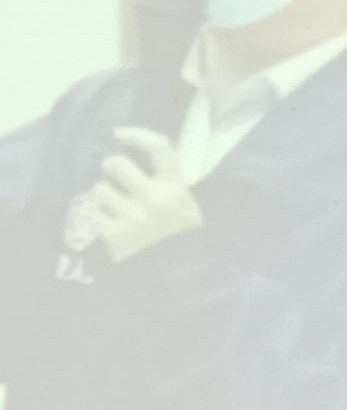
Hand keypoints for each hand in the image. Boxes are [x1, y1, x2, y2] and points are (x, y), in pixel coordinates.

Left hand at [87, 129, 200, 261]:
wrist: (182, 276)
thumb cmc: (185, 237)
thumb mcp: (188, 205)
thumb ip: (169, 182)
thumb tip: (142, 156)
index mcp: (175, 188)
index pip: (158, 147)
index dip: (136, 134)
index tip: (120, 133)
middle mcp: (153, 199)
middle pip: (116, 164)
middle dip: (112, 168)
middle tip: (115, 175)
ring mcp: (132, 217)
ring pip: (99, 189)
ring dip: (104, 194)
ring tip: (114, 204)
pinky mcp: (115, 235)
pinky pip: (94, 214)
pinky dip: (100, 217)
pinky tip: (112, 223)